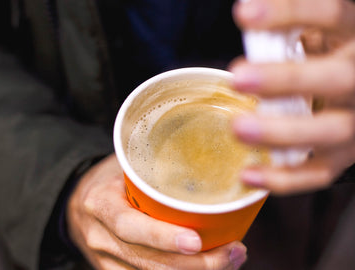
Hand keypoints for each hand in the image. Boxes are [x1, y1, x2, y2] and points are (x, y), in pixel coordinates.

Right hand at [67, 154, 246, 269]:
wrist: (78, 203)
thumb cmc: (110, 179)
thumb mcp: (126, 166)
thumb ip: (156, 171)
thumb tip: (211, 163)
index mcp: (100, 203)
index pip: (128, 226)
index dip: (161, 236)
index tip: (196, 240)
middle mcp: (99, 237)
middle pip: (146, 260)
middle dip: (194, 265)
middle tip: (233, 252)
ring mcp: (105, 260)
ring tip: (230, 260)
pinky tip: (207, 268)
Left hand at [230, 0, 354, 193]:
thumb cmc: (332, 57)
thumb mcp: (324, 34)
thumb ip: (295, 24)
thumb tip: (248, 14)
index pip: (332, 16)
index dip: (291, 13)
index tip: (244, 13)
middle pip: (337, 79)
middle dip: (286, 79)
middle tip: (239, 77)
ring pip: (330, 131)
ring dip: (282, 132)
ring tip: (239, 127)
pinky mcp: (346, 156)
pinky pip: (319, 172)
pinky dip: (284, 178)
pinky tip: (248, 174)